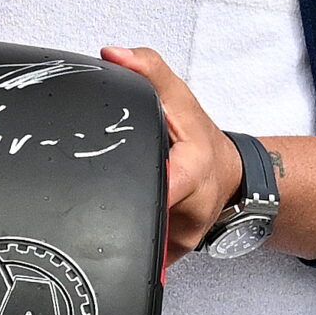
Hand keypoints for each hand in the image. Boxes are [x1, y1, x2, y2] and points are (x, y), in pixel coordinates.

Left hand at [102, 46, 241, 263]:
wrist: (229, 176)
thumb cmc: (200, 138)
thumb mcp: (179, 97)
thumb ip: (148, 70)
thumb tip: (113, 56)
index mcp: (194, 171)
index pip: (170, 183)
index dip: (147, 185)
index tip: (123, 182)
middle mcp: (193, 211)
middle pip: (147, 218)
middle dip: (115, 206)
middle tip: (87, 193)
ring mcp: (183, 240)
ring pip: (140, 244)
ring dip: (113, 226)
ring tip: (94, 208)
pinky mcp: (172, 257)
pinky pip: (143, 258)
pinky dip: (121, 244)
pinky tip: (107, 230)